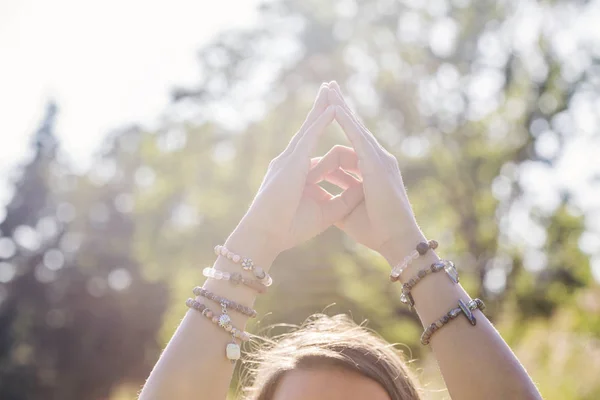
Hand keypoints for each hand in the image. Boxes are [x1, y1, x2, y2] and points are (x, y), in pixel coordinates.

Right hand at [229, 84, 363, 261]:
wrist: (266, 235)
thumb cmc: (290, 228)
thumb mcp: (326, 212)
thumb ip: (343, 199)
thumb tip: (362, 188)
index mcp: (299, 174)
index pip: (319, 153)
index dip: (329, 139)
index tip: (340, 128)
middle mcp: (292, 161)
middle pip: (311, 130)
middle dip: (321, 110)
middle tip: (330, 90)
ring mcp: (290, 159)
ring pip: (309, 127)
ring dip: (321, 107)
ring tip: (330, 88)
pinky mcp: (292, 162)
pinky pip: (309, 136)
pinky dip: (321, 122)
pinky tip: (333, 108)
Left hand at [307, 82, 425, 265]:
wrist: (396, 241)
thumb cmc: (375, 230)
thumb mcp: (346, 212)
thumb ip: (334, 199)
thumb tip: (318, 197)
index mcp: (369, 170)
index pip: (348, 145)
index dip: (334, 137)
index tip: (321, 128)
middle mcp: (376, 159)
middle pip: (354, 128)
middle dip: (340, 107)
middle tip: (328, 87)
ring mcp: (379, 159)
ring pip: (356, 127)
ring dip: (341, 107)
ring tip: (329, 89)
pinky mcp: (377, 164)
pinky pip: (358, 139)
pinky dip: (347, 123)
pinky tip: (334, 108)